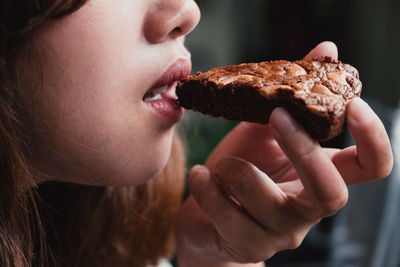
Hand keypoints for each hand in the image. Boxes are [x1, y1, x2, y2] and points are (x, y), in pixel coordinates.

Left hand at [175, 41, 392, 265]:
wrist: (207, 219)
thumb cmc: (239, 171)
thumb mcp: (262, 132)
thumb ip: (289, 98)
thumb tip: (326, 48)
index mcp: (318, 177)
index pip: (371, 168)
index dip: (373, 138)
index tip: (352, 103)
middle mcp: (306, 209)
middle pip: (331, 193)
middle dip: (302, 150)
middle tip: (275, 116)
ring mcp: (278, 232)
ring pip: (271, 204)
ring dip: (240, 172)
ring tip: (220, 163)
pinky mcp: (246, 245)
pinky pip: (228, 217)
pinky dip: (208, 189)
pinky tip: (200, 175)